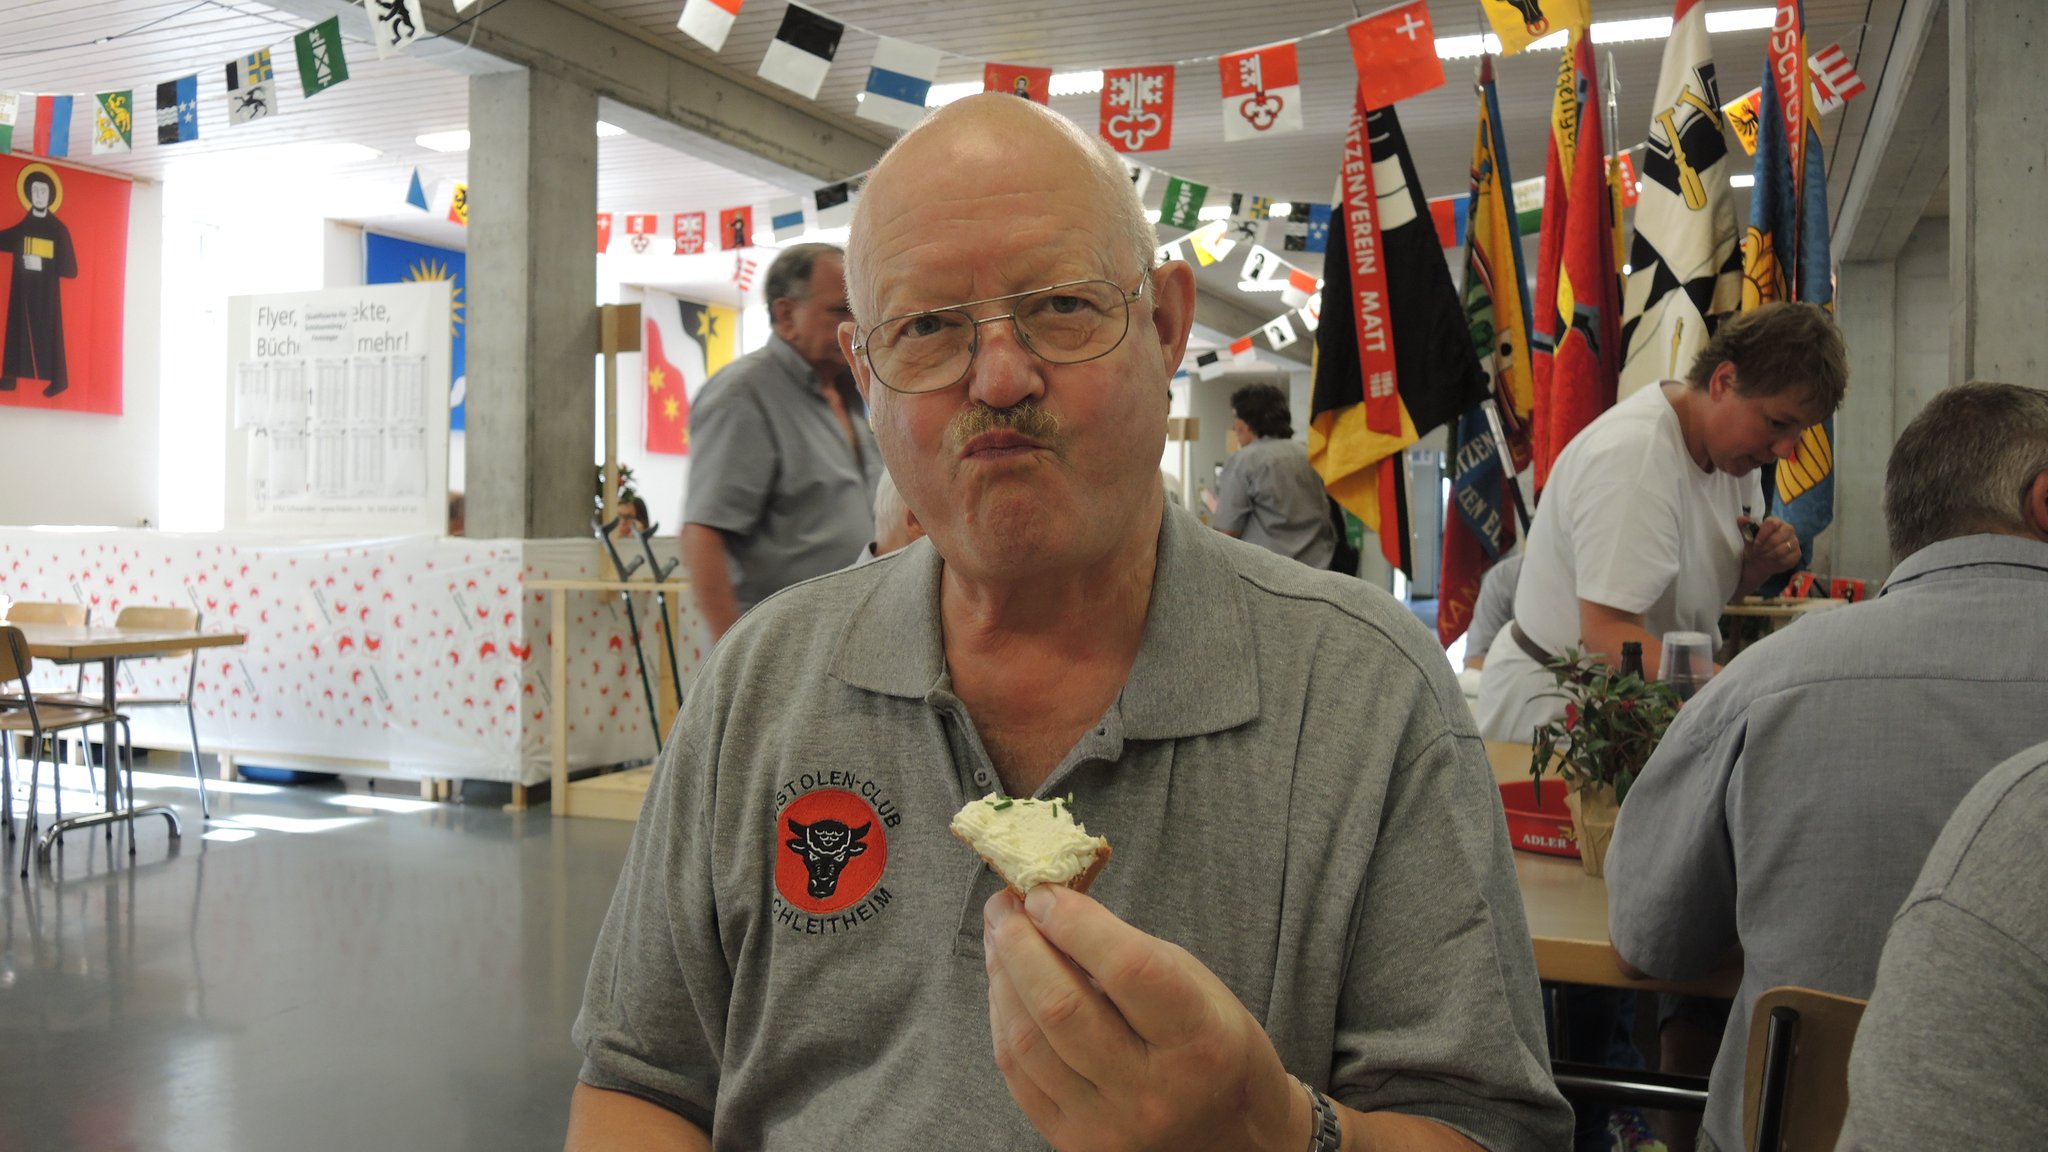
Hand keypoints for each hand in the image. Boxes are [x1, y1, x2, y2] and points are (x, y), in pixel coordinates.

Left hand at [984, 885, 1308, 1151]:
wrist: (1230, 1136)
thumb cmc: (1211, 1044)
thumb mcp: (1193, 984)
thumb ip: (1125, 949)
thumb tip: (1050, 905)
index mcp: (1200, 1041)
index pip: (1127, 969)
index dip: (1075, 922)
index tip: (1044, 891)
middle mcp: (1154, 1092)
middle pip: (1062, 1008)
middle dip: (1021, 945)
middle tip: (1006, 906)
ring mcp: (1110, 1126)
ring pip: (1028, 1042)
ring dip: (1003, 978)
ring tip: (1001, 937)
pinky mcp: (1074, 1144)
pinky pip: (1019, 1075)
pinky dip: (1004, 1020)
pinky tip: (1005, 987)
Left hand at [1740, 515, 1800, 589]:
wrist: (1760, 562)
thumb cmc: (1755, 547)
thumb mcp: (1748, 537)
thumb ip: (1745, 527)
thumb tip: (1741, 519)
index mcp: (1776, 522)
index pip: (1772, 523)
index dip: (1762, 535)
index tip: (1755, 543)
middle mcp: (1788, 529)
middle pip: (1776, 538)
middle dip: (1764, 548)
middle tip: (1757, 552)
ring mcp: (1794, 541)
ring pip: (1781, 549)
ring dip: (1768, 555)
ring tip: (1762, 556)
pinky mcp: (1797, 554)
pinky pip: (1787, 559)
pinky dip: (1776, 562)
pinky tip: (1771, 561)